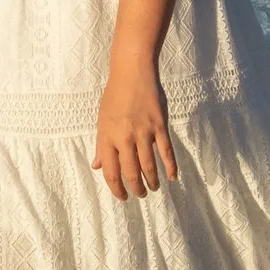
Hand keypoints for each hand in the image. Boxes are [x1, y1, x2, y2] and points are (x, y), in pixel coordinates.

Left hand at [93, 65, 178, 201]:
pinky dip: (170, 167)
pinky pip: (166, 152)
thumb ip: (101, 146)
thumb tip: (97, 166)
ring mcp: (143, 132)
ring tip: (153, 189)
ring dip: (151, 181)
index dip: (116, 188)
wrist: (133, 73)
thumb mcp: (102, 121)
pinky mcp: (160, 126)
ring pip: (149, 166)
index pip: (111, 171)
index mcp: (107, 137)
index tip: (122, 196)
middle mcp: (124, 138)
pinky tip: (172, 178)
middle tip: (140, 195)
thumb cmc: (115, 96)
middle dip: (136, 189)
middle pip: (131, 173)